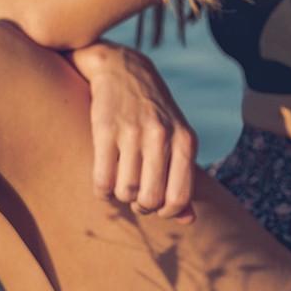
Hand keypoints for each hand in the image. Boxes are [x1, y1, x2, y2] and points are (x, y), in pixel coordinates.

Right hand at [69, 41, 197, 222]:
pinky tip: (106, 175)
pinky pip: (101, 182)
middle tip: (137, 192)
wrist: (124, 70)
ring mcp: (133, 131)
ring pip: (125, 193)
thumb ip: (183, 177)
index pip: (179, 198)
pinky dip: (102, 189)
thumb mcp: (177, 138)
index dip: (166, 212)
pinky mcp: (105, 130)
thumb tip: (189, 220)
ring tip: (123, 179)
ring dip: (120, 195)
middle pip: (149, 201)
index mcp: (185, 140)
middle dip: (141, 206)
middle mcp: (162, 135)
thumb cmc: (155, 112)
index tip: (157, 204)